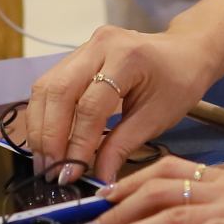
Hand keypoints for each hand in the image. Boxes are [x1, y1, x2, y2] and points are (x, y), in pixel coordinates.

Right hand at [25, 22, 223, 184]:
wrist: (184, 52)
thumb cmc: (178, 83)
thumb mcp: (157, 118)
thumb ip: (122, 146)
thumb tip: (98, 178)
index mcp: (126, 57)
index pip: (90, 106)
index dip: (77, 143)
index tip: (70, 174)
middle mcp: (99, 45)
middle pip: (58, 91)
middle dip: (49, 135)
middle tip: (49, 169)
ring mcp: (84, 47)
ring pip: (46, 86)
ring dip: (40, 126)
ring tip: (44, 159)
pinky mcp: (76, 55)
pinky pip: (50, 84)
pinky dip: (43, 114)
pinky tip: (46, 139)